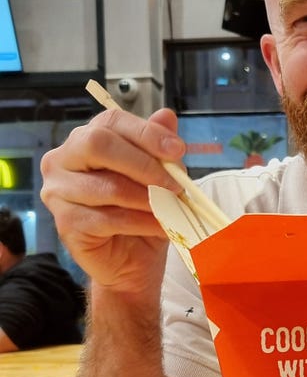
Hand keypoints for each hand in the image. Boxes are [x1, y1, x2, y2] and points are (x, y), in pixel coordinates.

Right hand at [40, 108, 184, 295]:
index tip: (178, 150)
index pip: (111, 121)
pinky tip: (160, 226)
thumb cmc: (142, 214)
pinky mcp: (65, 223)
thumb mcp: (158, 178)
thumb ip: (158, 148)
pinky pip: (109, 218)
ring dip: (148, 199)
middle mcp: (62, 159)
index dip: (146, 133)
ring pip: (109, 186)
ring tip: (173, 208)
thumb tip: (167, 116)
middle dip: (144, 164)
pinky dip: (142, 222)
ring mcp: (58, 191)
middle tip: (175, 184)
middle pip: (98, 144)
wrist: (133, 260)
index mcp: (85, 139)